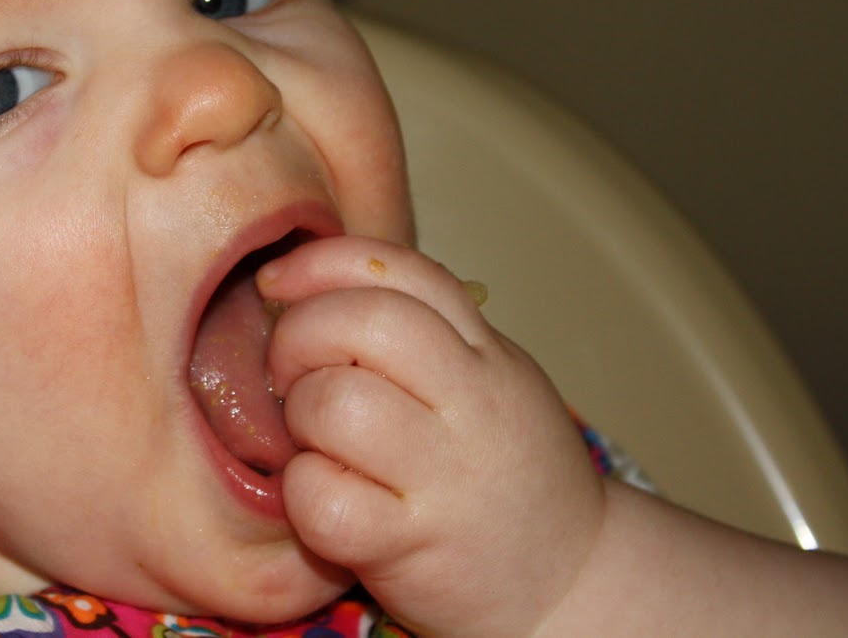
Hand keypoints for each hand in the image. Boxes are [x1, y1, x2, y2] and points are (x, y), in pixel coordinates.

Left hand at [260, 236, 604, 636]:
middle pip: (361, 321)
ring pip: (335, 404)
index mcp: (483, 351)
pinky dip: (304, 494)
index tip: (275, 284)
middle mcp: (474, 403)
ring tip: (316, 442)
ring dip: (300, 418)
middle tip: (290, 375)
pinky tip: (327, 499)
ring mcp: (447, 476)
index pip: (395, 269)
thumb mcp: (480, 380)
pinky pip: (323, 498)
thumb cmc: (500, 471)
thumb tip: (306, 289)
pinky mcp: (413, 546)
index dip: (319, 265)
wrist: (571, 581)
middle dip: (298, 336)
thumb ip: (416, 333)